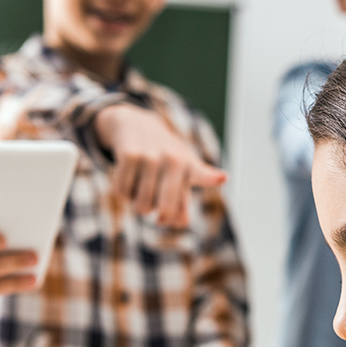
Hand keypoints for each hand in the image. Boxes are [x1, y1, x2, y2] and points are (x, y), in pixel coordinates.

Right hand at [95, 103, 226, 227]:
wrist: (137, 125)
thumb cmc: (165, 159)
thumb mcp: (180, 176)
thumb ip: (182, 203)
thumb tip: (175, 221)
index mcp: (190, 167)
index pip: (202, 174)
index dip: (211, 177)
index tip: (222, 177)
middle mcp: (174, 160)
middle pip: (165, 209)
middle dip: (158, 213)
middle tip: (157, 200)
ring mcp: (151, 157)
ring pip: (142, 206)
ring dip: (139, 203)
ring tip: (143, 183)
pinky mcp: (130, 155)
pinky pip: (123, 193)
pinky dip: (124, 192)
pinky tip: (129, 176)